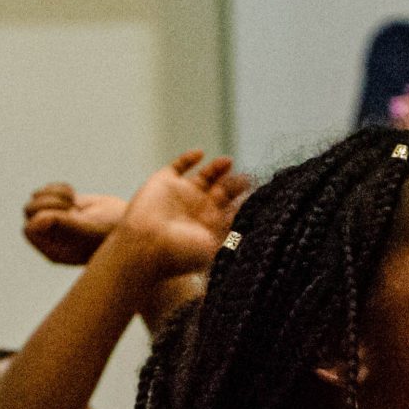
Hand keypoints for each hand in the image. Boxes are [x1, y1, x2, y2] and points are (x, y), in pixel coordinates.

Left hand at [22, 183, 125, 264]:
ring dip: (55, 194)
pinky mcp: (64, 207)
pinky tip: (75, 195)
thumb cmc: (112, 232)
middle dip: (50, 202)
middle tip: (72, 206)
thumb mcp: (87, 229)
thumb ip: (60, 225)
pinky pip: (47, 189)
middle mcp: (51, 238)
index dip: (45, 215)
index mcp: (54, 250)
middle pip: (29, 211)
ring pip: (36, 198)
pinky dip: (60, 188)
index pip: (29, 229)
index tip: (69, 213)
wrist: (133, 223)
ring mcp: (56, 221)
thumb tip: (34, 221)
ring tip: (74, 201)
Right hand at [112, 149, 251, 280]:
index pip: (233, 209)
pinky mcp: (164, 182)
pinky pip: (179, 166)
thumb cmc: (179, 255)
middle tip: (249, 178)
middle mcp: (198, 209)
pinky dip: (189, 158)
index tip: (263, 193)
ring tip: (229, 162)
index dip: (246, 201)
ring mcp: (181, 195)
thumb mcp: (215, 249)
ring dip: (217, 169)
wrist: (145, 247)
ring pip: (204, 177)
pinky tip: (200, 153)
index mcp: (211, 226)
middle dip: (235, 184)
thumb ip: (234, 237)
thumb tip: (258, 230)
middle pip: (222, 191)